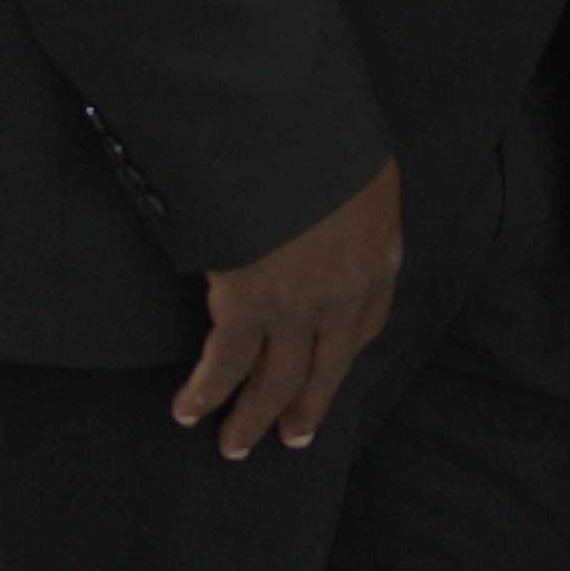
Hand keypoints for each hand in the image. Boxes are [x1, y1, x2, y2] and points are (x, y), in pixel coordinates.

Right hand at [173, 156, 402, 458]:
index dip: (347, 352)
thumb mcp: (360, 164)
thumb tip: (327, 205)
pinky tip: (190, 411)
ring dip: (253, 417)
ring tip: (236, 445)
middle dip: (307, 405)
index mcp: (379, 252)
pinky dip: (207, 392)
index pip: (369, 321)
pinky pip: (228, 363)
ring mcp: (301, 303)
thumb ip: (347, 197)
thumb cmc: (323, 130)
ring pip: (278, 378)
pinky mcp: (251, 304)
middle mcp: (347, 289)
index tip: (332, 371)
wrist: (290, 125)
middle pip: (328, 365)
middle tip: (293, 437)